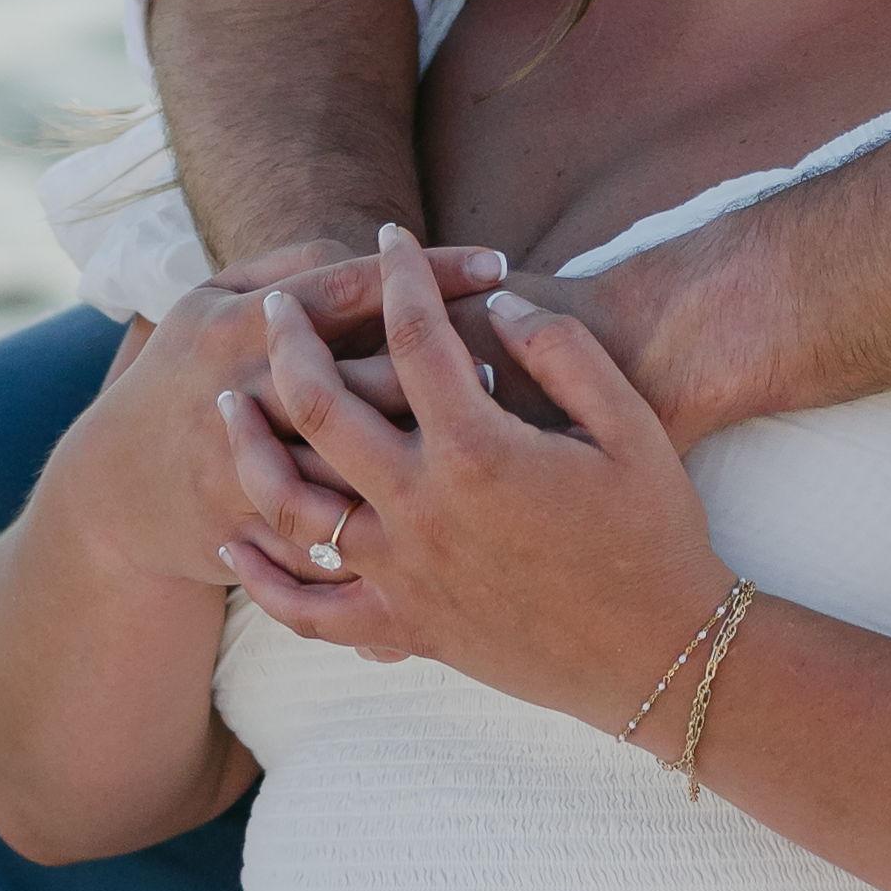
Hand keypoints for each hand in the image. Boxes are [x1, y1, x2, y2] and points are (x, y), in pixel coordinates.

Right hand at [176, 235, 509, 588]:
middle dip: (439, 368)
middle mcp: (242, 392)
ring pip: (355, 459)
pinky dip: (390, 525)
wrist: (110, 494)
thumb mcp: (209, 303)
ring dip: (423, 446)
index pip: (350, 288)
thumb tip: (370, 249)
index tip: (496, 262)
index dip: (427, 271)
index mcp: (237, 327)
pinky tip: (448, 514)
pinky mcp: (252, 530)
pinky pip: (332, 529)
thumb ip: (288, 266)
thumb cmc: (183, 376)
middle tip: (503, 362)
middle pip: (361, 376)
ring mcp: (245, 468)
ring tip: (485, 429)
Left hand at [230, 234, 730, 720]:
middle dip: (290, 344)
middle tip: (277, 309)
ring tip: (230, 405)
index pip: (416, 337)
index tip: (390, 236)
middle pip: (321, 409)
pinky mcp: (404, 628)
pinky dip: (261, 579)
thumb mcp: (629, 425)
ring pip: (291, 505)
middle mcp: (425, 510)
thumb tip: (496, 304)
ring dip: (250, 447)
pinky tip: (234, 543)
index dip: (400, 275)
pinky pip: (309, 611)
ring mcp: (405, 574)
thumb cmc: (656, 532)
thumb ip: (562, 352)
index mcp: (480, 451)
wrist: (660, 654)